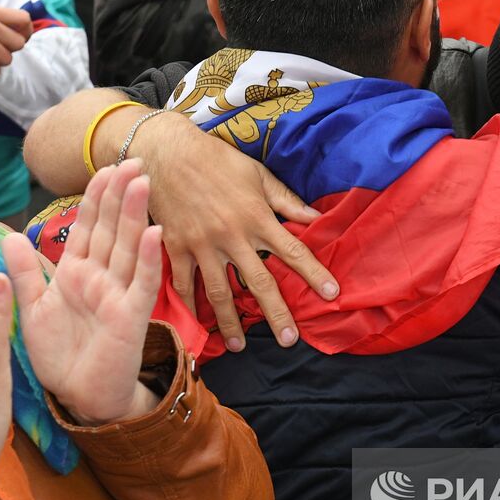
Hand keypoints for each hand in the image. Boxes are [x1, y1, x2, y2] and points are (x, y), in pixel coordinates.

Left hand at [1, 162, 163, 424]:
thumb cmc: (60, 356)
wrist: (79, 397)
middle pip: (111, 228)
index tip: (103, 168)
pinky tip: (153, 232)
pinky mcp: (131, 316)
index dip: (96, 198)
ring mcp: (118, 294)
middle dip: (120, 194)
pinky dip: (146, 258)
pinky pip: (140, 283)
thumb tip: (7, 235)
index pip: (87, 227)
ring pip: (127, 246)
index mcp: (76, 273)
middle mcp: (100, 278)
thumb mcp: (32, 310)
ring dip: (135, 215)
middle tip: (132, 160)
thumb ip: (24, 274)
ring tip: (142, 182)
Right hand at [137, 111, 338, 351]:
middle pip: (259, 282)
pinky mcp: (176, 247)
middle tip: (289, 340)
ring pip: (221, 292)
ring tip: (240, 346)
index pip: (293, 251)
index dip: (314, 274)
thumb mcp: (257, 173)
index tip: (333, 295)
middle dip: (277, 313)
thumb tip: (315, 217)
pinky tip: (198, 325)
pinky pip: (184, 284)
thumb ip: (286, 199)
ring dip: (231, 322)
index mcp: (256, 217)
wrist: (166, 152)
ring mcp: (202, 245)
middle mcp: (232, 236)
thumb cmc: (217, 159)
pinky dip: (191, 306)